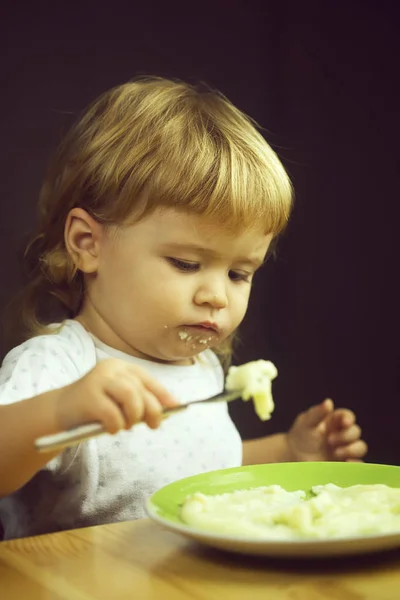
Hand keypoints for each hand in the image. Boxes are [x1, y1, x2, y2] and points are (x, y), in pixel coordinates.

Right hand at [55, 359, 177, 432]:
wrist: (59, 411)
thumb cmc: (95, 407)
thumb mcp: (119, 401)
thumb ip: (140, 402)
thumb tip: (169, 410)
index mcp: (121, 367)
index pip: (148, 379)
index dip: (164, 394)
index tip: (177, 408)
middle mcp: (111, 369)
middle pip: (141, 389)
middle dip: (152, 410)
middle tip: (153, 426)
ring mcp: (98, 380)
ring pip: (130, 397)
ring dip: (133, 416)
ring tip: (125, 426)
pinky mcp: (88, 396)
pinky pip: (112, 414)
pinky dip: (117, 425)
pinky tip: (111, 429)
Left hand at [287, 399, 367, 461]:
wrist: (294, 456)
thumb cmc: (301, 435)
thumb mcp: (306, 423)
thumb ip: (317, 413)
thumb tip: (329, 402)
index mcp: (335, 420)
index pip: (347, 416)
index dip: (349, 419)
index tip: (345, 422)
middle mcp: (343, 433)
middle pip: (355, 432)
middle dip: (346, 436)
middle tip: (330, 440)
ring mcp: (345, 449)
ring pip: (360, 447)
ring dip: (352, 449)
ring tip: (336, 453)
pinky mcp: (345, 463)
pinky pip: (358, 464)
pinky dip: (356, 463)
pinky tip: (347, 463)